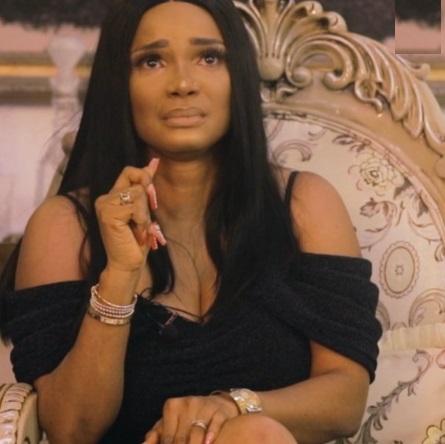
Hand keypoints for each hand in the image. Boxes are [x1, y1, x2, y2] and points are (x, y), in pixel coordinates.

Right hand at [95, 158, 165, 273]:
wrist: (127, 264)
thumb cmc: (136, 241)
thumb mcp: (143, 210)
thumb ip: (144, 187)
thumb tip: (154, 162)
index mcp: (112, 196)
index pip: (129, 171)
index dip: (144, 175)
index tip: (152, 186)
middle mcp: (104, 198)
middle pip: (136, 181)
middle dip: (147, 201)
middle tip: (142, 221)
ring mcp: (104, 205)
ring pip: (138, 193)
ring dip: (145, 214)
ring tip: (138, 229)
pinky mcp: (108, 213)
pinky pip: (135, 206)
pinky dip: (141, 221)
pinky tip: (135, 233)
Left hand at [143, 394, 239, 443]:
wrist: (216, 405)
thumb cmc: (188, 418)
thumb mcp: (170, 422)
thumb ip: (156, 435)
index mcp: (172, 406)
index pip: (167, 438)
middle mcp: (187, 404)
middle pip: (181, 438)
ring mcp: (204, 406)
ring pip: (196, 433)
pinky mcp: (219, 411)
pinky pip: (215, 424)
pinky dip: (211, 434)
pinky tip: (208, 443)